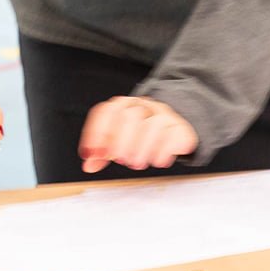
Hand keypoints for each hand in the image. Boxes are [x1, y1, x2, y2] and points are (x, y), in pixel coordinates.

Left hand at [79, 96, 197, 174]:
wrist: (173, 127)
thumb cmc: (140, 134)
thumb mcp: (118, 140)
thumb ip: (102, 152)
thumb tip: (89, 165)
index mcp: (122, 106)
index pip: (105, 112)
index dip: (95, 134)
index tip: (91, 154)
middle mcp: (142, 106)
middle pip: (130, 117)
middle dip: (122, 142)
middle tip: (121, 160)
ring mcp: (163, 114)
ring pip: (153, 125)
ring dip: (142, 148)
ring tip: (137, 163)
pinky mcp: (180, 127)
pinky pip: (173, 136)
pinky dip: (163, 152)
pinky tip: (157, 161)